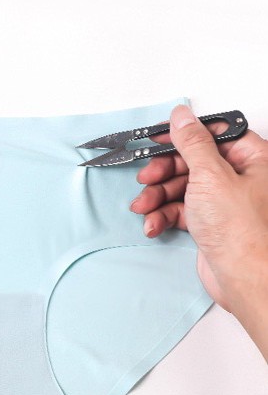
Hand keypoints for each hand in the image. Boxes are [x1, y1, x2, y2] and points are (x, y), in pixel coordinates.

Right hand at [130, 105, 267, 360]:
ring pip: (182, 187)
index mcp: (251, 159)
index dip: (183, 135)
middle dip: (164, 173)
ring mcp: (222, 201)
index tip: (157, 139)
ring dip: (158, 197)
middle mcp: (239, 177)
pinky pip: (180, 211)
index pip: (213, 135)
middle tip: (146, 178)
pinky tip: (153, 225)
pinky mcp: (209, 223)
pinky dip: (163, 216)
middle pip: (192, 162)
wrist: (245, 280)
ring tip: (142, 208)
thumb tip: (181, 114)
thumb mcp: (210, 176)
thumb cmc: (240, 229)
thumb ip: (193, 142)